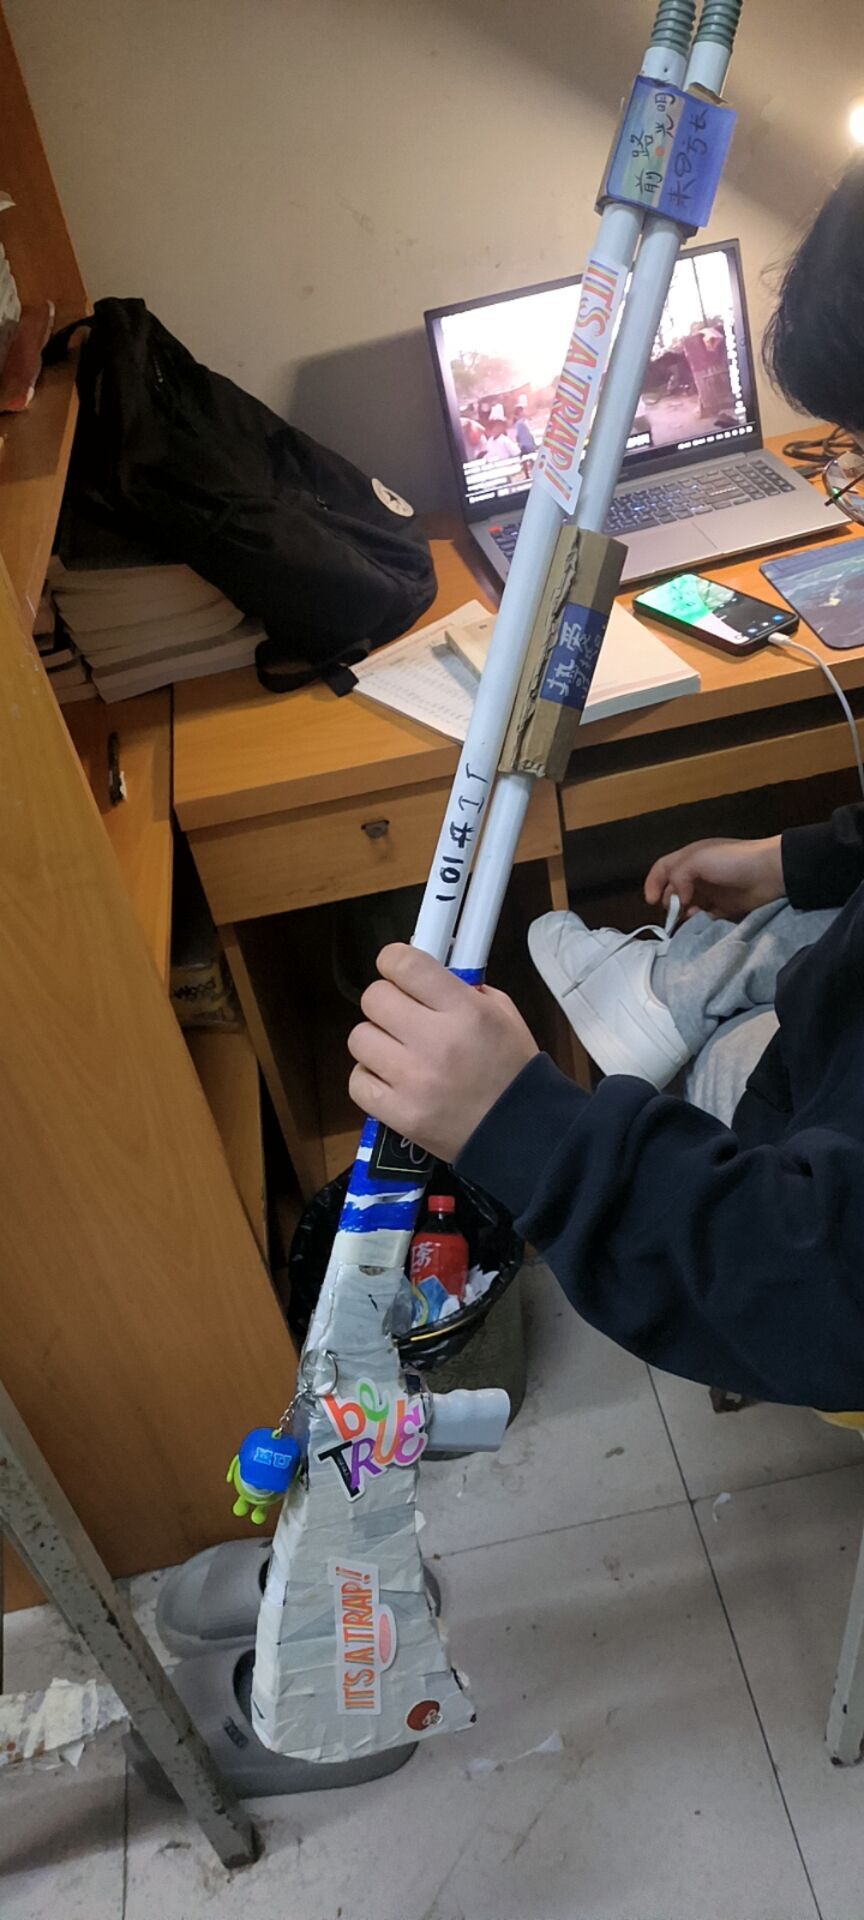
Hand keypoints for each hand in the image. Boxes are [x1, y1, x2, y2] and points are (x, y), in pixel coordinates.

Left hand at [347, 944, 538, 1163]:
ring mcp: (412, 1081)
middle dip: (386, 1002)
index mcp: (465, 1012)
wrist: (521, 1134)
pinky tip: (391, 1080)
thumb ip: (463, 989)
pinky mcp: (398, 1114)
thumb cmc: (513, 1070)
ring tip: (398, 1052)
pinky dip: (370, 1078)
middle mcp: (435, 1041)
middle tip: (402, 1016)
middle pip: (374, 998)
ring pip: (359, 1038)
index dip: (394, 960)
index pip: (406, 965)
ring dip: (376, 1041)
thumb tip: (423, 975)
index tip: (397, 969)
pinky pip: (357, 1082)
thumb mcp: (503, 1015)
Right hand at [644, 835, 784, 920]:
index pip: (662, 869)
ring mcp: (711, 892)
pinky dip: (697, 923)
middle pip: (672, 890)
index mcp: (689, 858)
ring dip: (682, 914)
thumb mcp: (697, 860)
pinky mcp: (724, 908)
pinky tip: (698, 924)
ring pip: (686, 906)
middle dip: (667, 901)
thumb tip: (676, 900)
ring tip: (684, 920)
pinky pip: (703, 918)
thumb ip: (677, 876)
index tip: (651, 901)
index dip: (653, 883)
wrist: (770, 872)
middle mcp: (697, 875)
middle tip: (671, 912)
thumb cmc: (731, 861)